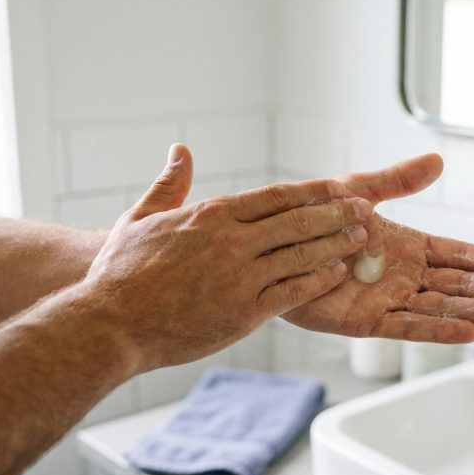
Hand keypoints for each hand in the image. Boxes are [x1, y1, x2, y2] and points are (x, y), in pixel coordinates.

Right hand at [83, 144, 372, 371]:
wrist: (109, 324)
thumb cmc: (120, 273)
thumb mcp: (140, 219)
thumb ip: (169, 185)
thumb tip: (180, 150)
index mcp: (211, 216)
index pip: (276, 196)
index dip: (313, 191)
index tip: (338, 186)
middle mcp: (232, 241)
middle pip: (299, 221)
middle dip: (337, 214)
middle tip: (365, 209)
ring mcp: (240, 277)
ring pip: (303, 254)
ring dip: (337, 244)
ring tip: (362, 238)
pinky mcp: (243, 313)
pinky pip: (293, 293)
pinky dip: (319, 280)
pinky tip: (338, 274)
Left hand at [281, 154, 473, 342]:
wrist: (270, 243)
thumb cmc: (310, 217)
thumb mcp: (357, 192)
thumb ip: (397, 182)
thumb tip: (438, 161)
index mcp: (409, 247)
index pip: (460, 257)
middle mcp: (404, 276)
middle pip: (461, 286)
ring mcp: (388, 300)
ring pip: (444, 308)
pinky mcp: (366, 321)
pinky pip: (408, 327)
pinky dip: (439, 331)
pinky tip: (471, 332)